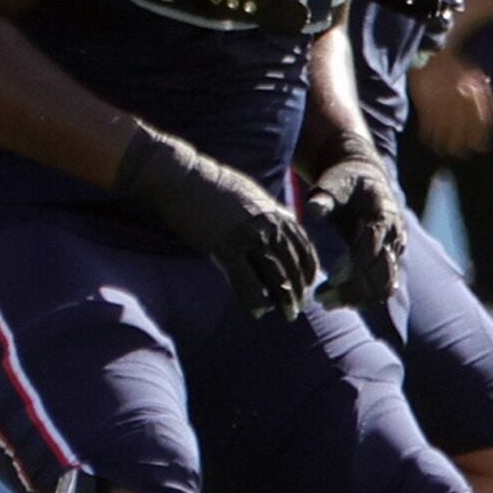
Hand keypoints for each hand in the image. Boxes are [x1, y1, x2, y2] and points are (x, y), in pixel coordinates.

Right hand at [116, 124, 318, 320]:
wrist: (184, 176)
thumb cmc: (216, 186)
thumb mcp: (256, 196)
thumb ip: (274, 213)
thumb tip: (286, 224)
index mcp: (279, 214)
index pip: (304, 249)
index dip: (308, 272)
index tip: (307, 288)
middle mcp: (270, 227)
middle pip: (293, 266)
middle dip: (298, 291)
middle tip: (298, 310)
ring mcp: (250, 238)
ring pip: (276, 277)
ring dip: (284, 300)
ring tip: (287, 315)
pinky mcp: (226, 248)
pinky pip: (246, 282)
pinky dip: (255, 300)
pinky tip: (258, 312)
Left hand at [302, 144, 405, 310]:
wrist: (364, 176)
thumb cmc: (344, 180)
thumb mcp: (332, 184)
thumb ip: (322, 197)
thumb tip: (312, 209)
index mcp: (384, 215)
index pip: (373, 248)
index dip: (354, 266)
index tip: (331, 279)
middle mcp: (394, 234)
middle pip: (382, 274)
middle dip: (353, 291)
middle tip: (321, 300)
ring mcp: (395, 248)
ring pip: (385, 284)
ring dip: (357, 298)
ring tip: (326, 302)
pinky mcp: (390, 257)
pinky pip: (383, 283)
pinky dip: (362, 295)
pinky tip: (337, 297)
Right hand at [412, 55, 492, 158]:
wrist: (430, 48)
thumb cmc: (453, 67)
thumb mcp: (473, 77)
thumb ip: (480, 98)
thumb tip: (485, 125)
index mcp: (477, 88)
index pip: (484, 119)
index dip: (482, 136)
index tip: (481, 147)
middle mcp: (463, 95)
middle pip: (465, 129)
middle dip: (463, 145)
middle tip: (461, 154)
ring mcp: (443, 99)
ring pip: (445, 130)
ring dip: (443, 143)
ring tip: (443, 150)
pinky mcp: (425, 100)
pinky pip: (428, 124)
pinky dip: (427, 134)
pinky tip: (427, 139)